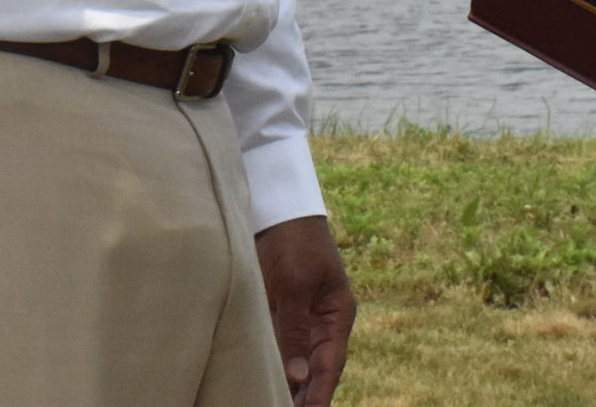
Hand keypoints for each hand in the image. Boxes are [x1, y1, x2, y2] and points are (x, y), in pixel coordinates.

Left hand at [255, 215, 354, 406]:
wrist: (275, 208)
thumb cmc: (294, 241)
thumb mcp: (295, 284)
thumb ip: (294, 329)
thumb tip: (296, 376)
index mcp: (336, 314)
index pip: (331, 364)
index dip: (321, 393)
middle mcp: (320, 322)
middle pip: (314, 369)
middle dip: (304, 395)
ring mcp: (298, 317)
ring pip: (293, 361)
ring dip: (285, 383)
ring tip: (269, 403)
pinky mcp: (276, 311)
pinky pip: (274, 344)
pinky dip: (269, 363)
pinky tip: (258, 378)